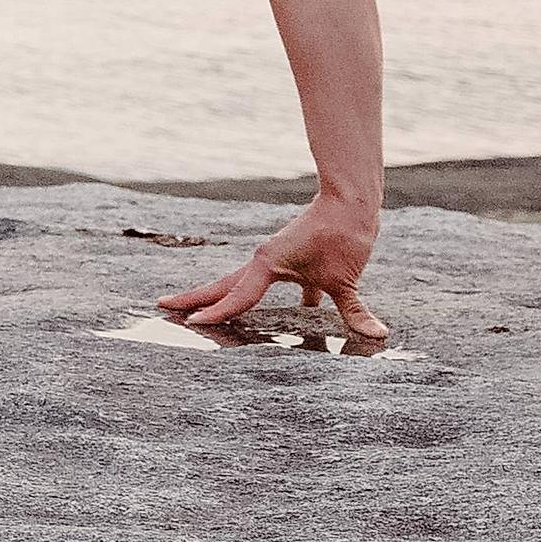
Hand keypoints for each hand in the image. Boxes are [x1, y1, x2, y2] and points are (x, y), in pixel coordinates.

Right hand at [153, 194, 388, 347]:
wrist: (353, 205)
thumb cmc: (345, 235)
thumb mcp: (347, 279)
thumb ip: (355, 310)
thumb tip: (378, 336)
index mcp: (268, 263)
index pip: (238, 295)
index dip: (216, 312)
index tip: (193, 323)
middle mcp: (264, 262)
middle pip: (222, 285)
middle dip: (194, 298)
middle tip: (162, 306)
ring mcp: (274, 262)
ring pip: (240, 286)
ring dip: (219, 298)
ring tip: (198, 311)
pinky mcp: (291, 264)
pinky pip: (268, 288)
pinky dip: (260, 303)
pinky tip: (265, 322)